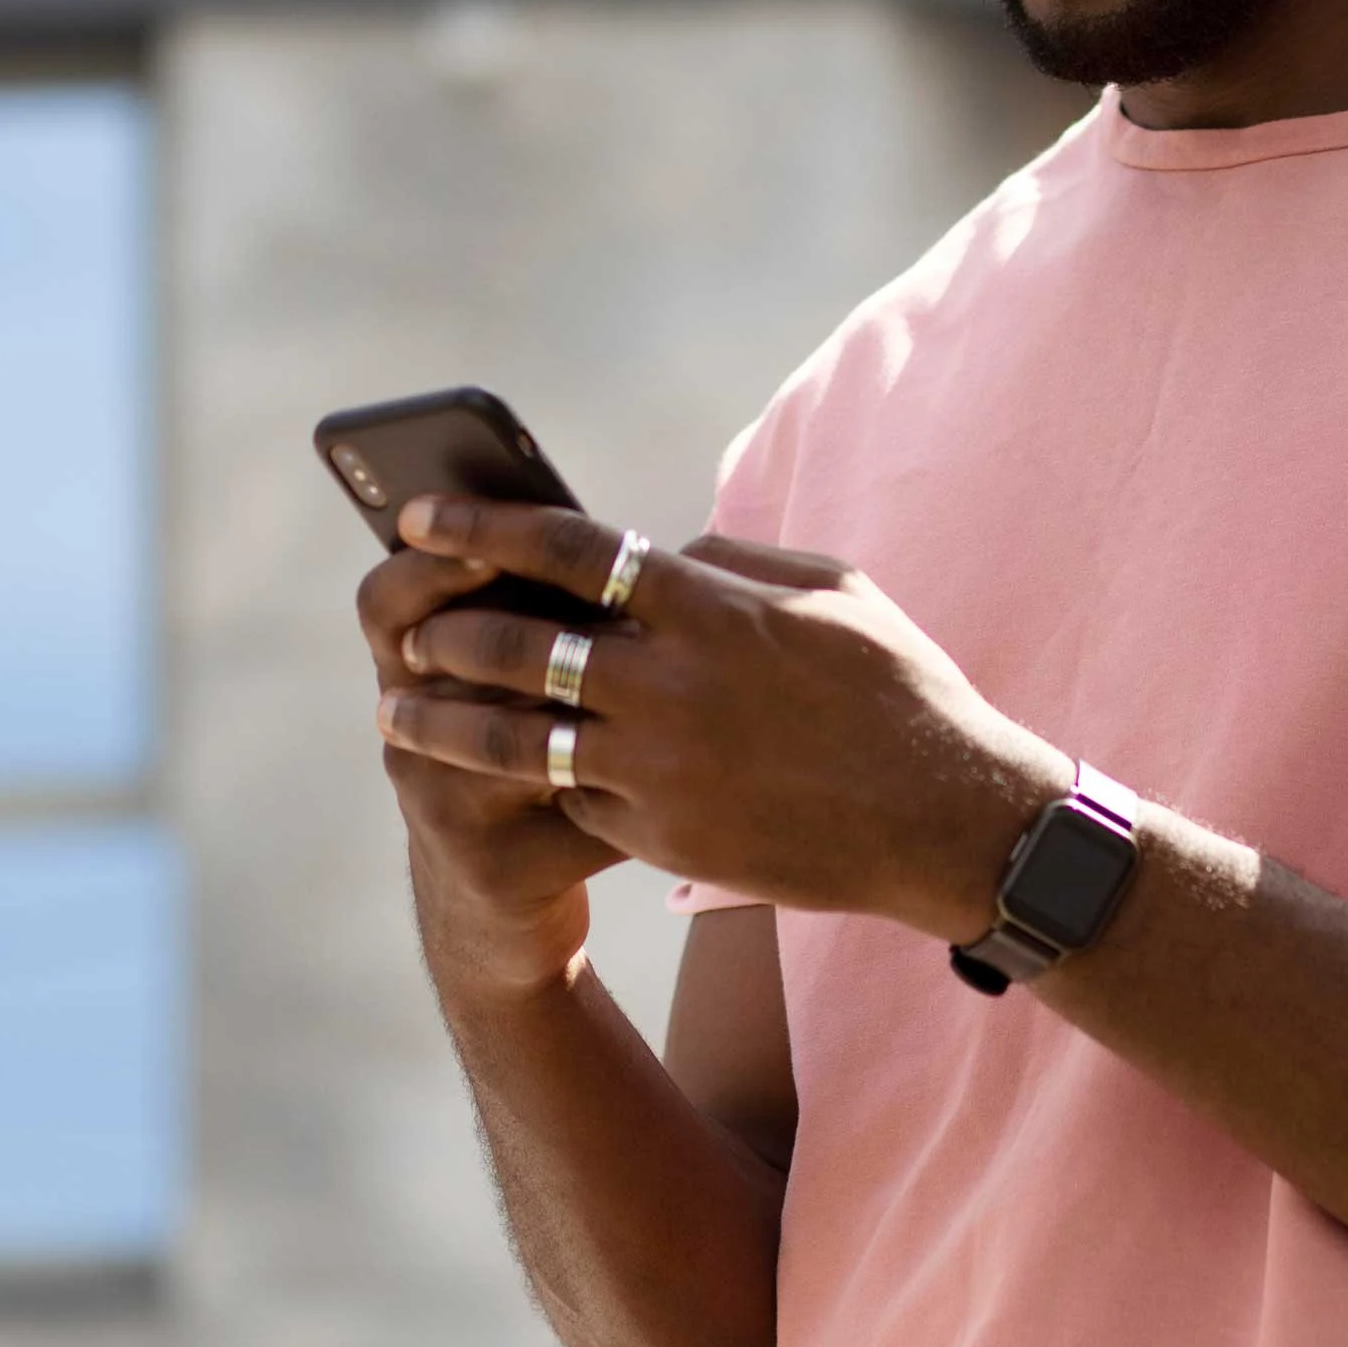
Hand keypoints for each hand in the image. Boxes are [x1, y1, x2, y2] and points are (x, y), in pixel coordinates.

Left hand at [376, 496, 1071, 944]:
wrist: (947, 820)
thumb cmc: (899, 688)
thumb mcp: (832, 589)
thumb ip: (732, 562)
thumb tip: (660, 548)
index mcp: (711, 605)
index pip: (567, 548)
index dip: (483, 525)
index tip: (422, 512)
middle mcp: (673, 683)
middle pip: (519, 642)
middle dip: (446, 627)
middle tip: (406, 622)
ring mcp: (661, 766)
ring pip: (516, 737)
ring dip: (445, 719)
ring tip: (400, 709)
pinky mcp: (663, 834)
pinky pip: (571, 798)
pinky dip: (532, 778)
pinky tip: (498, 769)